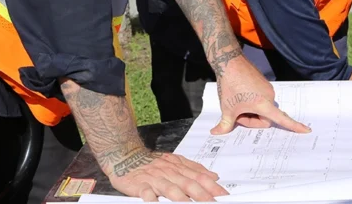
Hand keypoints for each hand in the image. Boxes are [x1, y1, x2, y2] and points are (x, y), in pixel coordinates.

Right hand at [108, 148, 227, 201]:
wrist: (126, 153)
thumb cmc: (152, 162)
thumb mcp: (175, 162)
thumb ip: (194, 169)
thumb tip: (214, 177)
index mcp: (179, 167)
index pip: (199, 177)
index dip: (212, 187)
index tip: (224, 196)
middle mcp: (169, 172)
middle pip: (188, 184)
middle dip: (203, 196)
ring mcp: (155, 179)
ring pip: (170, 188)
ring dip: (181, 198)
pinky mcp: (139, 185)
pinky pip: (146, 192)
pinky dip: (151, 198)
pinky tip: (154, 203)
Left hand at [212, 55, 310, 134]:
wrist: (229, 62)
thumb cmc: (230, 86)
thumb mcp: (226, 108)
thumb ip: (225, 125)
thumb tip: (216, 133)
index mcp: (264, 105)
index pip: (282, 119)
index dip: (295, 126)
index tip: (307, 130)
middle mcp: (269, 97)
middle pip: (265, 117)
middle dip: (251, 118)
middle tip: (236, 113)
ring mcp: (267, 88)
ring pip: (262, 108)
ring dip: (251, 109)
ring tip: (237, 101)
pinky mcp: (263, 83)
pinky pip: (261, 98)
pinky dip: (252, 101)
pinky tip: (240, 94)